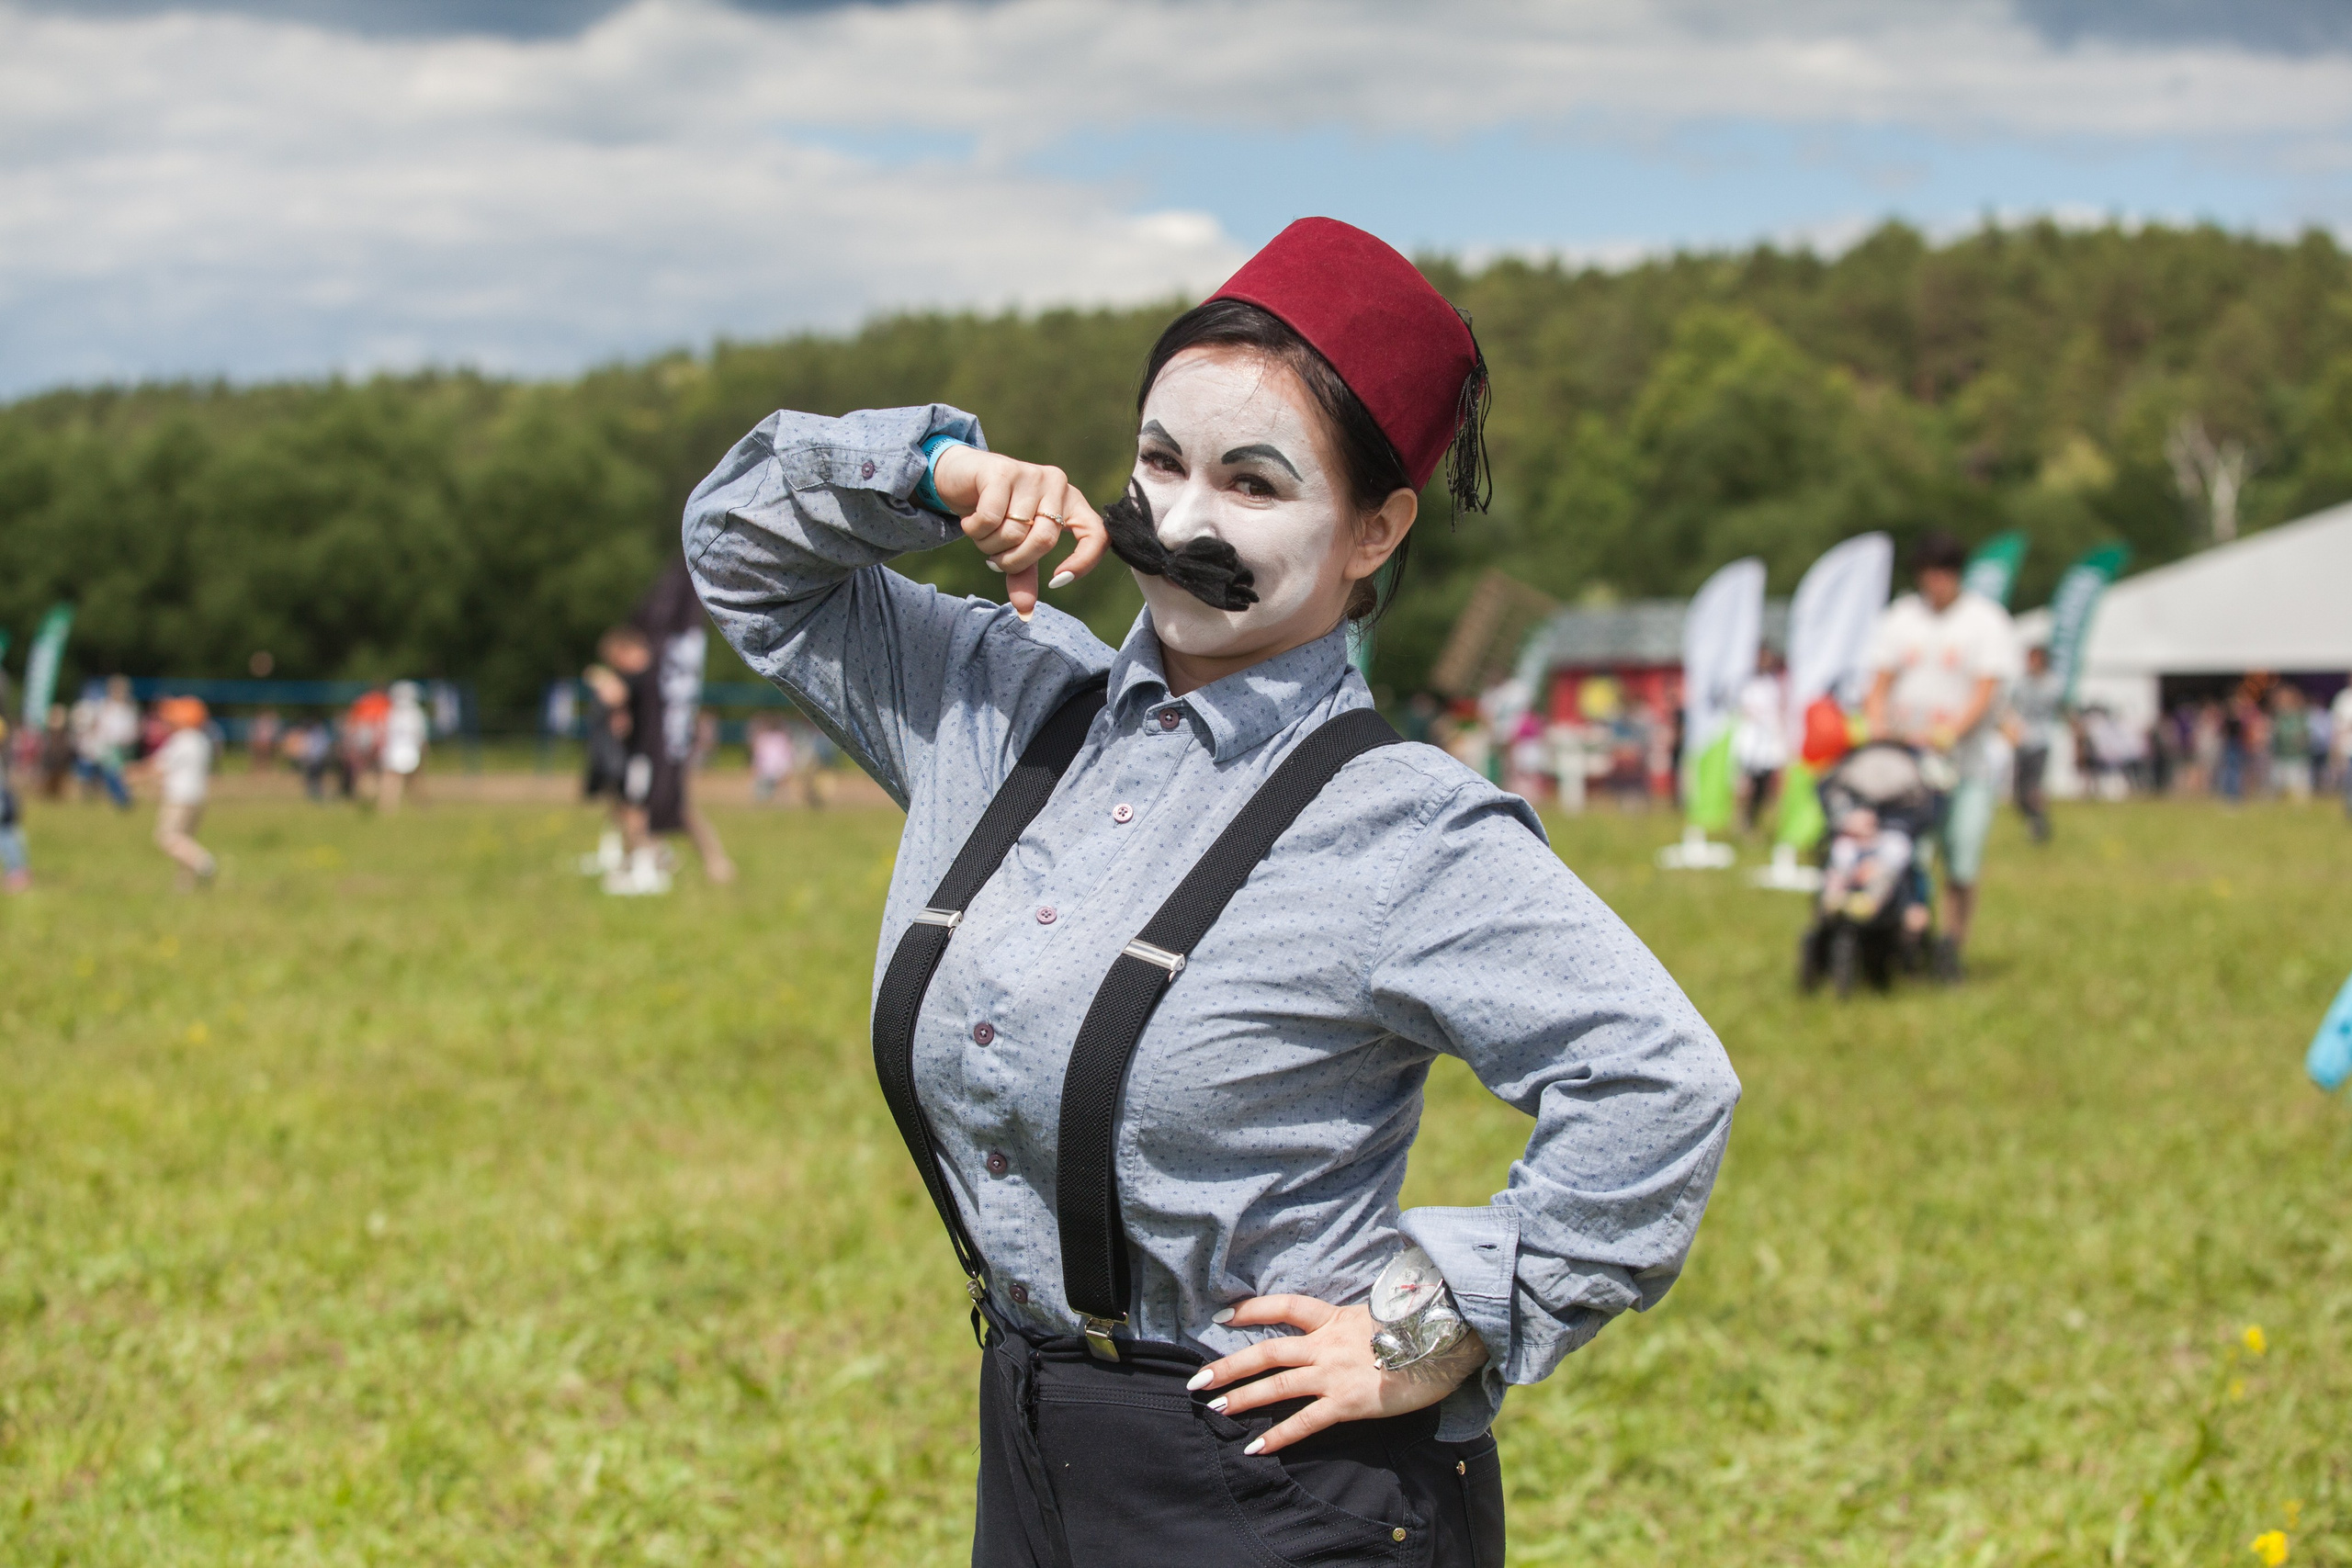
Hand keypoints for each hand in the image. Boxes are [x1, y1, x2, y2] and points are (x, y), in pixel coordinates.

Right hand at [930, 446, 1108, 618]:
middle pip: (1043, 542)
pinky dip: (975, 530)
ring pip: (1013, 533)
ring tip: (983, 535)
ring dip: (990, 546)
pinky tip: (969, 522)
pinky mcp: (1002, 471)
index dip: (1083, 562)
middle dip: (1013, 561)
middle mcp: (1057, 484)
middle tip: (995, 560)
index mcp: (1071, 502)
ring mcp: (1031, 474)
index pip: (1097, 534)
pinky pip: (990, 519)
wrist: (961, 476)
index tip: (1055, 582)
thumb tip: (1024, 612)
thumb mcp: (1014, 546)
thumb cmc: (996, 513)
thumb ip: (1023, 574)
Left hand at [1183, 1295, 1487, 1456]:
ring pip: (1277, 1385)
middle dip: (1229, 1366)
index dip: (1250, 1309)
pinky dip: (1279, 1435)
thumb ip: (1348, 1323)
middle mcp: (1326, 1343)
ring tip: (1215, 1410)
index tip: (1223, 1315)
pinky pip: (1306, 1421)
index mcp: (1332, 1317)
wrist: (1447, 1343)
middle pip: (1267, 1351)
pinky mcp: (1349, 1402)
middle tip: (1197, 1380)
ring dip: (1242, 1398)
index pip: (1282, 1305)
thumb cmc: (1416, 1330)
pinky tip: (1256, 1447)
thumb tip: (1337, 1327)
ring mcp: (1335, 1373)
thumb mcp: (1376, 1315)